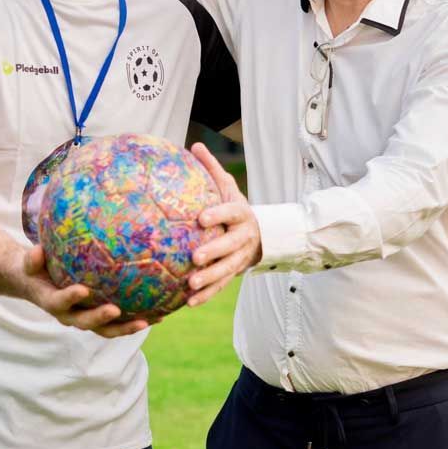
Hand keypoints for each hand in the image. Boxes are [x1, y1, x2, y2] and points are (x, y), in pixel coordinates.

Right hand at [23, 245, 151, 337]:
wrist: (39, 284)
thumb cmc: (36, 268)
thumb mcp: (29, 262)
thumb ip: (32, 259)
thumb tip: (38, 249)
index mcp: (52, 302)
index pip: (59, 302)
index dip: (70, 298)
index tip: (82, 289)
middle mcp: (70, 315)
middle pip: (86, 322)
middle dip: (101, 319)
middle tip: (116, 310)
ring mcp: (86, 319)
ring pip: (106, 329)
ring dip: (126, 327)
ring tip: (146, 321)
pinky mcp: (100, 319)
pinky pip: (119, 322)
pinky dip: (138, 320)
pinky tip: (159, 314)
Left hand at [187, 143, 261, 307]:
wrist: (259, 233)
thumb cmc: (234, 207)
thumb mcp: (227, 187)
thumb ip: (212, 169)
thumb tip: (195, 146)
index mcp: (241, 214)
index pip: (230, 212)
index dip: (218, 215)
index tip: (202, 218)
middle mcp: (243, 237)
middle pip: (230, 246)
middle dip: (214, 252)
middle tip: (195, 258)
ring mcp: (240, 257)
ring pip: (227, 270)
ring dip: (210, 279)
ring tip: (191, 286)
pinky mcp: (234, 273)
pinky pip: (221, 286)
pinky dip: (207, 295)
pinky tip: (189, 302)